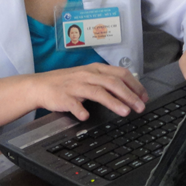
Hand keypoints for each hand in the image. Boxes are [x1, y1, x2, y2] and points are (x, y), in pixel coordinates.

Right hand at [32, 63, 147, 120]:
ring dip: (112, 102)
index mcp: (95, 69)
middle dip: (129, 95)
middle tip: (140, 106)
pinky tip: (86, 116)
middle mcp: (87, 75)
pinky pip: (73, 103)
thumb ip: (106, 80)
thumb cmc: (67, 82)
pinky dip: (80, 110)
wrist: (41, 85)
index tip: (144, 96)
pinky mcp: (63, 96)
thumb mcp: (89, 76)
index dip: (134, 85)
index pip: (120, 73)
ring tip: (125, 111)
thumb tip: (128, 91)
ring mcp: (75, 85)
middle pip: (112, 82)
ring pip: (97, 91)